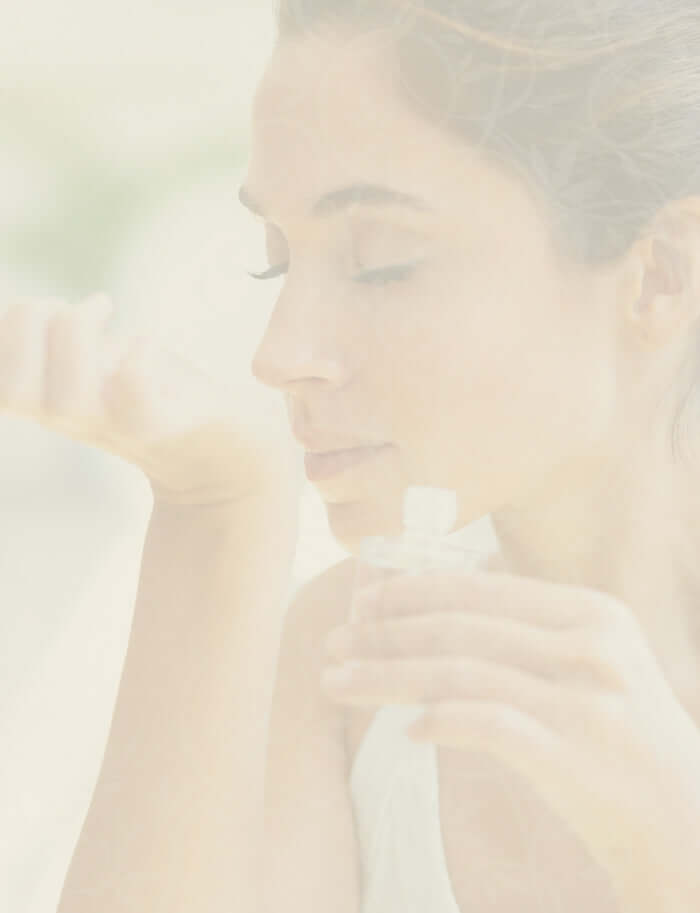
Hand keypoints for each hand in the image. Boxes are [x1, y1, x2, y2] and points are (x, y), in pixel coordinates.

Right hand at [0, 295, 302, 504]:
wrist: (232, 457)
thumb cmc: (162, 397)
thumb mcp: (99, 365)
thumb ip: (58, 341)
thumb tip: (15, 308)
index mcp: (52, 400)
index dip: (0, 335)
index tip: (26, 304)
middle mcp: (79, 419)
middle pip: (14, 392)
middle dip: (23, 329)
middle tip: (63, 305)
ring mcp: (123, 427)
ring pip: (68, 401)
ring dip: (77, 333)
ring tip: (104, 306)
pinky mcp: (170, 427)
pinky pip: (136, 397)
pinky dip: (137, 356)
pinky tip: (146, 340)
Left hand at [321, 568, 699, 870]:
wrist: (687, 821)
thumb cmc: (623, 737)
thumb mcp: (594, 663)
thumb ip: (531, 631)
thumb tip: (435, 606)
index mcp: (591, 612)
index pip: (481, 589)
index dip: (412, 592)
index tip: (363, 604)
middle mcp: (590, 647)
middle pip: (459, 628)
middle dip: (385, 634)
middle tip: (334, 645)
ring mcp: (584, 700)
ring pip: (459, 673)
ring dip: (387, 676)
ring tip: (338, 683)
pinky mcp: (577, 756)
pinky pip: (490, 727)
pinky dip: (441, 722)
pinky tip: (407, 731)